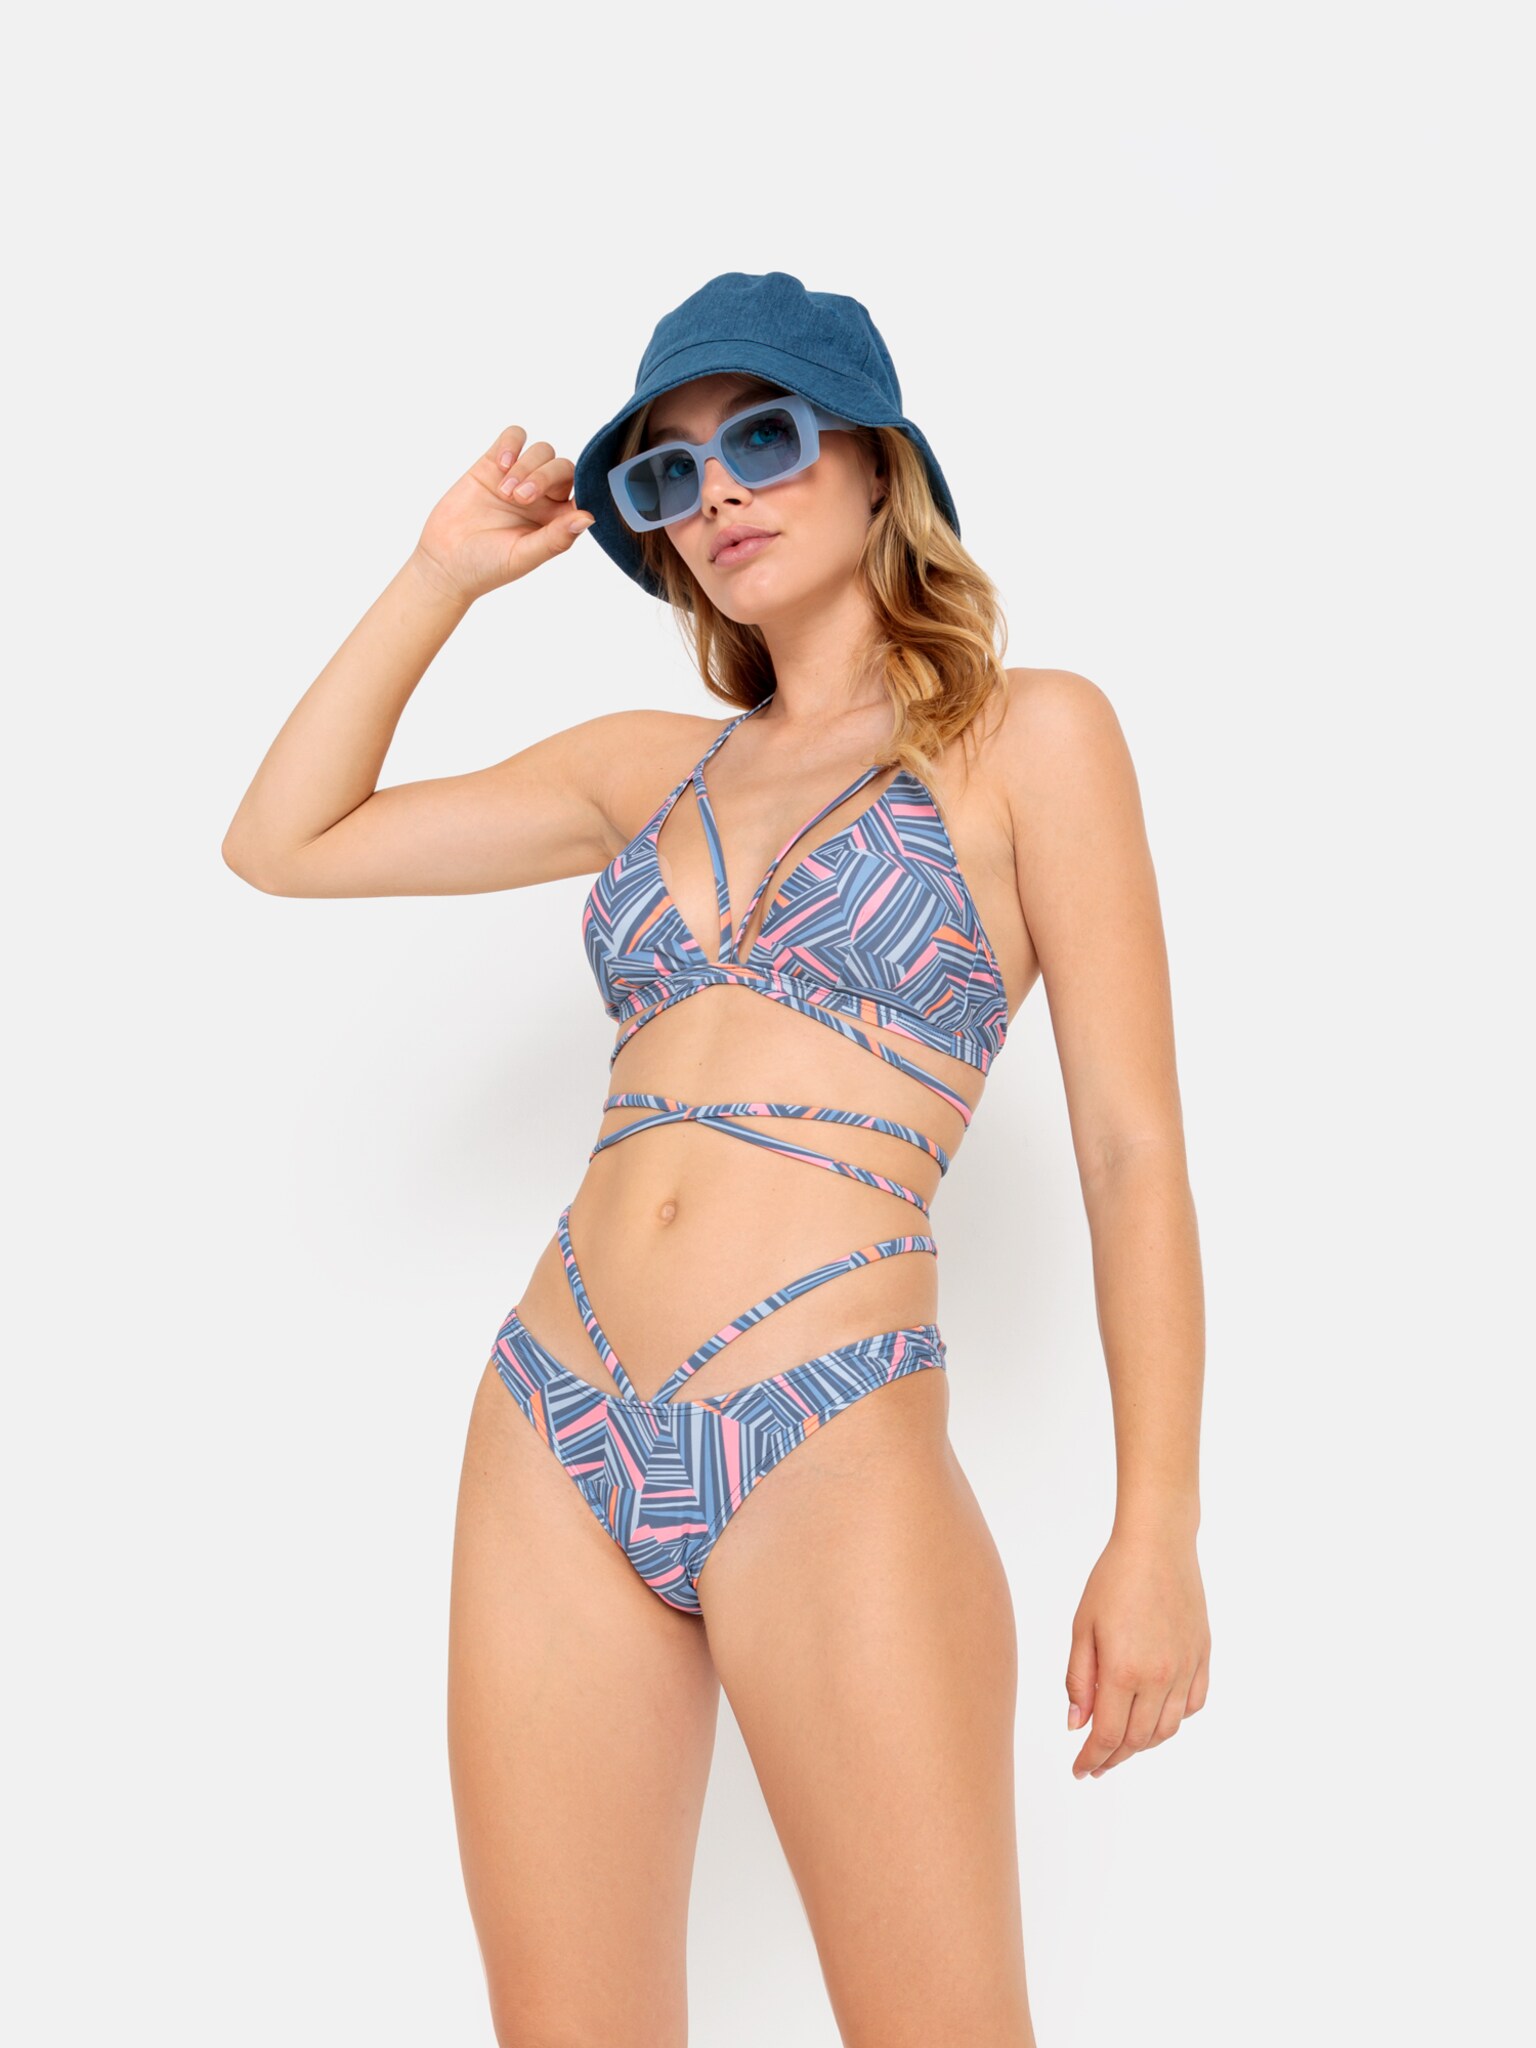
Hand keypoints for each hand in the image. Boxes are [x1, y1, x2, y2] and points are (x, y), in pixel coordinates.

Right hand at [411, 424, 595, 604]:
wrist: (444, 561)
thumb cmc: (487, 566)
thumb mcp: (524, 556)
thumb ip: (557, 538)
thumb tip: (589, 517)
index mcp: (557, 520)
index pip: (583, 492)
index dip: (578, 489)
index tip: (559, 501)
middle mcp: (543, 497)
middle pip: (562, 467)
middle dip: (543, 477)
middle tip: (519, 499)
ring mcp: (519, 478)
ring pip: (542, 450)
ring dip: (525, 466)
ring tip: (503, 492)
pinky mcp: (493, 464)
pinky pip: (514, 437)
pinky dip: (511, 445)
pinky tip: (499, 466)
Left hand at [1064, 1522, 1209, 1778]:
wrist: (1157, 1544)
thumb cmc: (1113, 1580)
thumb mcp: (1083, 1628)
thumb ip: (1079, 1680)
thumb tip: (1077, 1725)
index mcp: (1125, 1671)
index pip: (1108, 1735)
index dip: (1092, 1758)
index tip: (1080, 1770)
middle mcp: (1160, 1677)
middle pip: (1138, 1739)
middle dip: (1114, 1756)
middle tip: (1096, 1762)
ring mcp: (1186, 1669)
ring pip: (1168, 1729)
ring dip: (1144, 1744)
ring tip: (1122, 1743)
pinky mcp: (1203, 1657)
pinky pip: (1192, 1705)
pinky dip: (1174, 1720)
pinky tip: (1156, 1715)